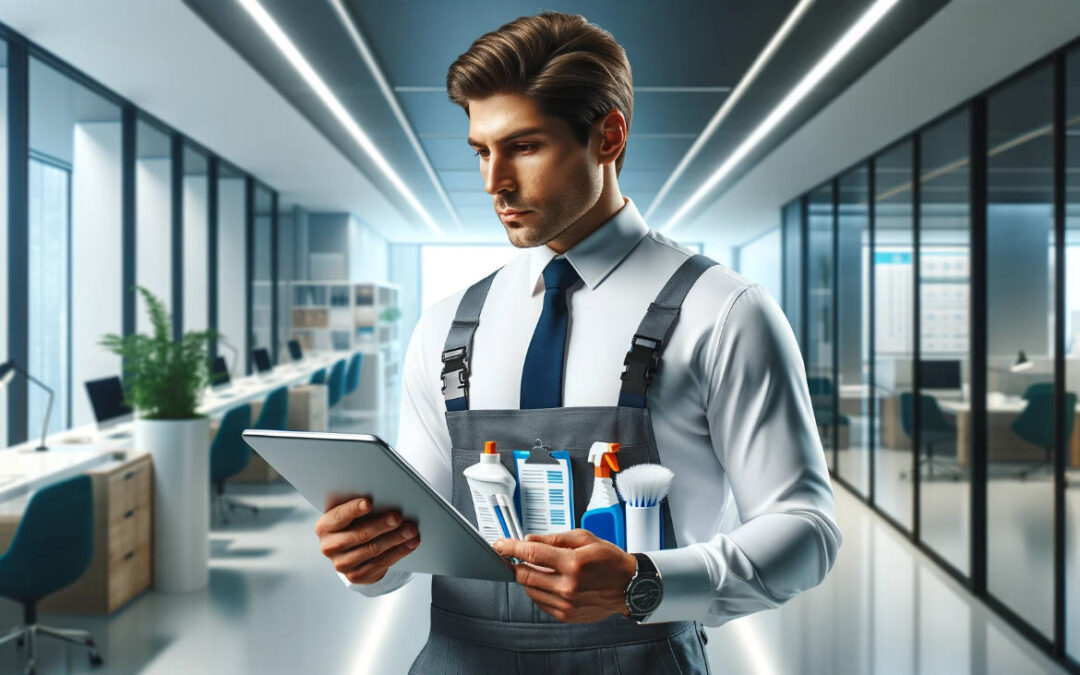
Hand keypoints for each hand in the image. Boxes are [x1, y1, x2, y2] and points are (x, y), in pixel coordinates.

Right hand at [315, 495, 419, 584]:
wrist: (351, 551)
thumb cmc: (354, 523)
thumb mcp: (351, 513)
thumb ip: (361, 506)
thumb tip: (386, 497)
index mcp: (325, 526)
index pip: (339, 517)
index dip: (353, 510)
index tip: (368, 503)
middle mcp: (329, 547)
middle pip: (359, 535)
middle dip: (381, 525)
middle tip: (397, 517)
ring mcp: (341, 564)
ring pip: (372, 550)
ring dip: (395, 539)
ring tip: (411, 530)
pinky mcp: (356, 576)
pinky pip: (381, 563)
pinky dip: (399, 552)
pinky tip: (410, 543)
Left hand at [493, 529, 636, 622]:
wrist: (630, 586)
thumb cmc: (610, 560)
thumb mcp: (585, 538)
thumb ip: (553, 539)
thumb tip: (529, 540)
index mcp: (573, 563)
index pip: (531, 554)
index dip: (511, 548)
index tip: (500, 545)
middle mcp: (568, 586)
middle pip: (525, 575)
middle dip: (514, 564)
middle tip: (511, 556)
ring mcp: (567, 604)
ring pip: (530, 590)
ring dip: (526, 577)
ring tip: (536, 567)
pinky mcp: (566, 615)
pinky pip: (540, 602)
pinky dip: (537, 590)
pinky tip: (547, 580)